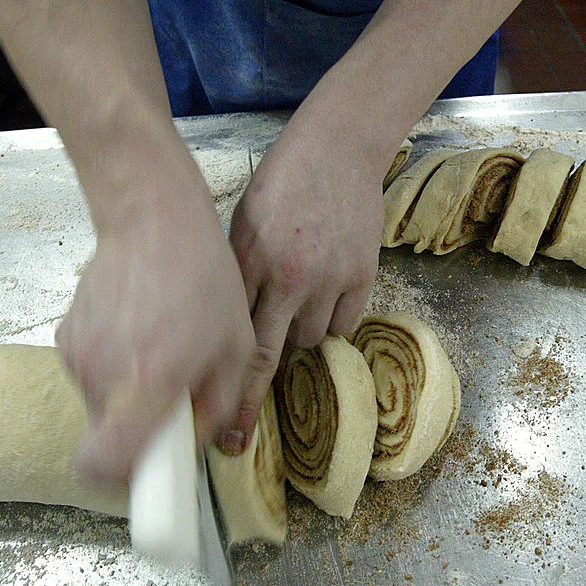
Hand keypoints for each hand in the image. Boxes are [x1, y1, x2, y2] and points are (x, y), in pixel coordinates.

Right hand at [56, 164, 254, 482]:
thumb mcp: (235, 344)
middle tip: (175, 393)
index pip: (103, 465)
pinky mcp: (64, 334)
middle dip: (141, 428)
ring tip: (161, 348)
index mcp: (146, 383)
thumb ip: (221, 403)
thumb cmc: (203, 277)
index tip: (150, 469)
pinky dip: (113, 367)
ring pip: (100, 404)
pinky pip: (90, 372)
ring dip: (129, 394)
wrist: (153, 217)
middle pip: (108, 437)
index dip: (123, 480)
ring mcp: (76, 354)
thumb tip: (211, 443)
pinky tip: (140, 330)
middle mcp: (101, 375)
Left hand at [222, 115, 389, 453]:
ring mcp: (330, 276)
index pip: (235, 339)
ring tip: (298, 298)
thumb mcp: (242, 226)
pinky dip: (333, 316)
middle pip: (270, 355)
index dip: (228, 390)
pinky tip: (325, 290)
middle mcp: (288, 275)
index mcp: (249, 259)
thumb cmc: (281, 185)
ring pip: (312, 339)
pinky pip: (345, 323)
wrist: (338, 149)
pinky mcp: (363, 274)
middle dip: (251, 400)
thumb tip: (227, 329)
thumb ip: (239, 277)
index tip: (222, 431)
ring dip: (301, 331)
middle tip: (238, 436)